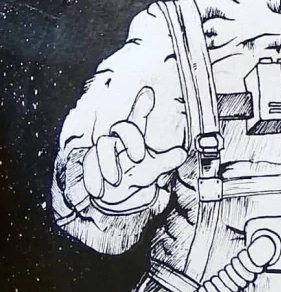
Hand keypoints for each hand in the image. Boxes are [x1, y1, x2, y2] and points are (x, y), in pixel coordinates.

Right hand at [82, 86, 186, 205]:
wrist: (114, 198)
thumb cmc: (135, 177)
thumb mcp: (152, 169)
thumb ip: (165, 160)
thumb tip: (181, 153)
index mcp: (134, 139)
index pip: (138, 119)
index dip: (142, 106)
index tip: (149, 93)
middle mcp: (118, 141)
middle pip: (122, 127)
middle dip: (131, 139)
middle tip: (140, 157)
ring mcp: (102, 152)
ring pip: (102, 146)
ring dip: (108, 163)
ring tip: (115, 181)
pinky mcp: (91, 166)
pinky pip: (89, 167)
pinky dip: (93, 180)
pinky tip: (98, 191)